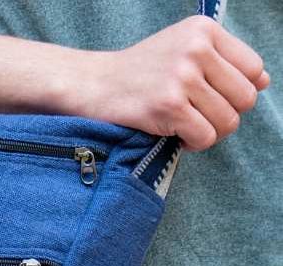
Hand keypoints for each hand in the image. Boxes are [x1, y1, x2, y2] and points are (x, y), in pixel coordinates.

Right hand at [74, 16, 269, 150]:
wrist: (92, 84)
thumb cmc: (137, 72)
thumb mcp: (180, 50)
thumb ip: (221, 61)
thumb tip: (263, 82)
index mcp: (203, 31)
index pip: (253, 69)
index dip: (237, 91)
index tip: (210, 97)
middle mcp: (196, 49)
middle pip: (245, 98)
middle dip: (224, 114)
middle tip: (196, 115)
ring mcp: (182, 77)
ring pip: (228, 121)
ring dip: (208, 131)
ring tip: (184, 125)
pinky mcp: (169, 106)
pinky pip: (205, 136)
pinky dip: (193, 143)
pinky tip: (175, 134)